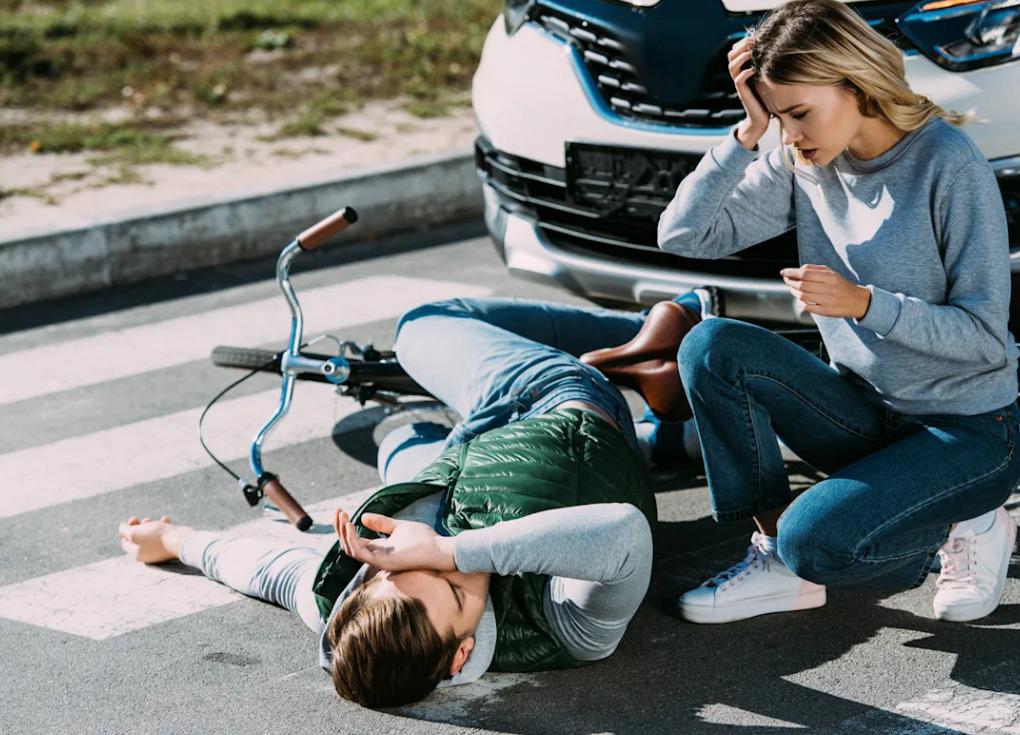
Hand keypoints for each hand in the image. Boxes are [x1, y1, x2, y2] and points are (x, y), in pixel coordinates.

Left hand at [118, 516, 191, 563]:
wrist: (181, 541)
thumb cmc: (157, 537)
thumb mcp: (134, 533)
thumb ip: (124, 530)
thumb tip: (121, 527)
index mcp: (137, 553)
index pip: (125, 542)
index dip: (127, 530)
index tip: (133, 521)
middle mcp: (147, 554)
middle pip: (138, 538)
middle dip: (140, 526)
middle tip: (144, 519)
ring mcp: (159, 550)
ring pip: (151, 535)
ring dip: (151, 524)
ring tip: (155, 520)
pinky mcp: (170, 544)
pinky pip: (163, 534)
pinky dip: (163, 525)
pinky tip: (166, 519)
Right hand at [334, 510, 455, 572]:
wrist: (439, 548)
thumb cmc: (424, 539)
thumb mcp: (399, 526)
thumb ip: (382, 523)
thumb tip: (363, 516)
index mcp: (379, 548)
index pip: (354, 541)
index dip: (345, 527)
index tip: (341, 511)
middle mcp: (376, 556)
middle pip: (349, 545)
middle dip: (340, 529)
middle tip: (337, 511)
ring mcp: (379, 560)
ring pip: (351, 550)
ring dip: (343, 533)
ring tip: (342, 516)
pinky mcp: (383, 562)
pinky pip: (360, 553)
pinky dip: (352, 539)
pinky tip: (350, 524)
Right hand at [727, 36, 768, 149]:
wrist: (761, 119)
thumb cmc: (767, 98)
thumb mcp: (767, 78)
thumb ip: (767, 66)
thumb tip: (779, 50)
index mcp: (744, 70)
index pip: (735, 51)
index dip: (742, 42)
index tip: (755, 37)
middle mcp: (739, 76)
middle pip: (731, 55)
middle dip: (741, 46)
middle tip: (753, 43)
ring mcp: (740, 85)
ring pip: (732, 66)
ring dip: (742, 57)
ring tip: (752, 53)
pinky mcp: (743, 94)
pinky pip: (739, 80)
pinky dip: (746, 72)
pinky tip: (755, 70)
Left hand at [781, 264, 871, 318]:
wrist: (858, 301)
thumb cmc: (841, 285)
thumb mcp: (831, 273)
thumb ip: (814, 269)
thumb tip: (797, 269)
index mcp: (830, 276)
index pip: (805, 273)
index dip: (791, 272)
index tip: (783, 272)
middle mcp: (829, 288)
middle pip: (802, 285)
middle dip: (790, 282)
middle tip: (787, 280)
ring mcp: (827, 301)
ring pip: (802, 296)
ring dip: (793, 291)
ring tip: (791, 288)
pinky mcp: (826, 311)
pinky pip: (807, 307)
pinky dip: (800, 302)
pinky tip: (800, 298)